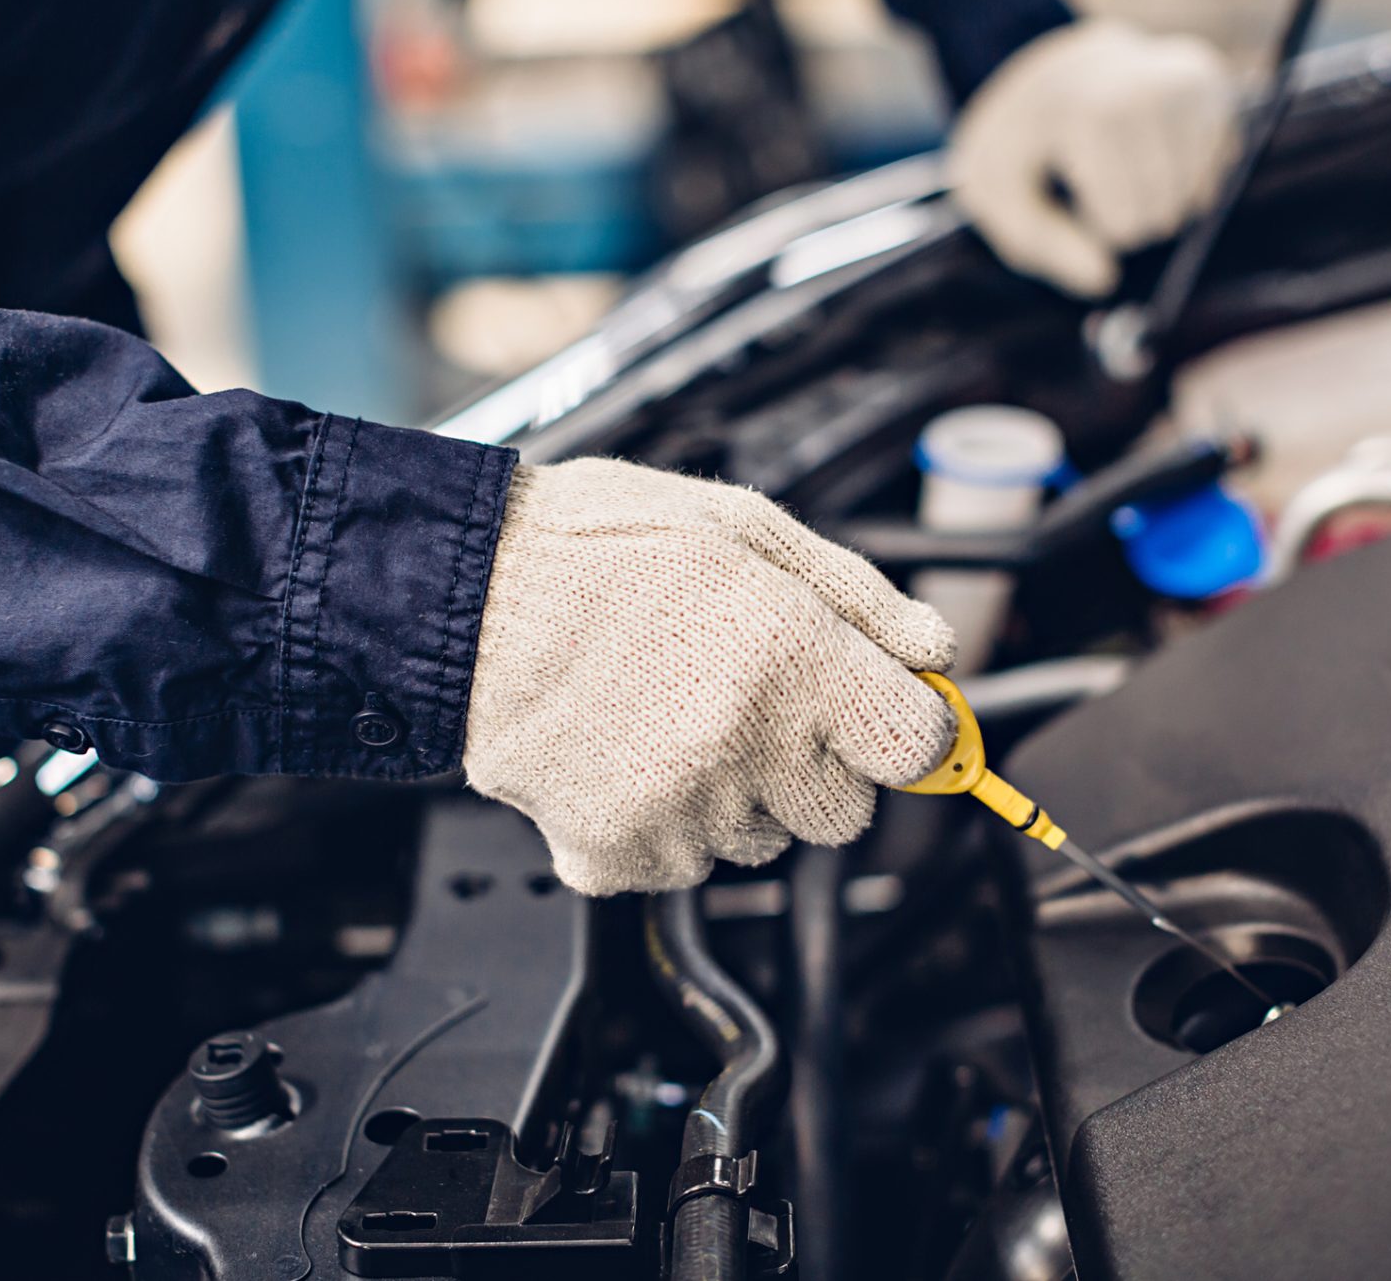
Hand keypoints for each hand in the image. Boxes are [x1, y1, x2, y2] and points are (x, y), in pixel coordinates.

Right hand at [464, 459, 956, 894]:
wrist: (457, 596)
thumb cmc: (593, 546)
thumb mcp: (744, 525)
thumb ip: (858, 597)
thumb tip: (933, 652)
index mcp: (790, 658)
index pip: (915, 747)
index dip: (904, 727)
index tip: (887, 715)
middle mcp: (742, 747)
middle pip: (844, 812)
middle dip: (815, 763)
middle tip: (750, 698)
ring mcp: (678, 813)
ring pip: (762, 842)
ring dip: (738, 794)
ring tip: (669, 713)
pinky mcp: (616, 856)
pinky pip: (682, 866)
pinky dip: (664, 824)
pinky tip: (626, 752)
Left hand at [949, 19, 1237, 297]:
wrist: (1049, 68)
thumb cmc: (1022, 141)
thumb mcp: (997, 194)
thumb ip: (1043, 244)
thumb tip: (1104, 281)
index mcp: (1095, 115)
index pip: (1127, 227)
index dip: (1093, 226)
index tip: (1069, 188)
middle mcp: (1156, 90)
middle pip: (1165, 216)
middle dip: (1129, 216)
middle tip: (1096, 176)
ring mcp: (1192, 82)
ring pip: (1196, 200)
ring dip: (1159, 199)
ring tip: (1121, 162)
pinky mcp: (1215, 84)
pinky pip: (1217, 172)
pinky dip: (1185, 175)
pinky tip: (1150, 147)